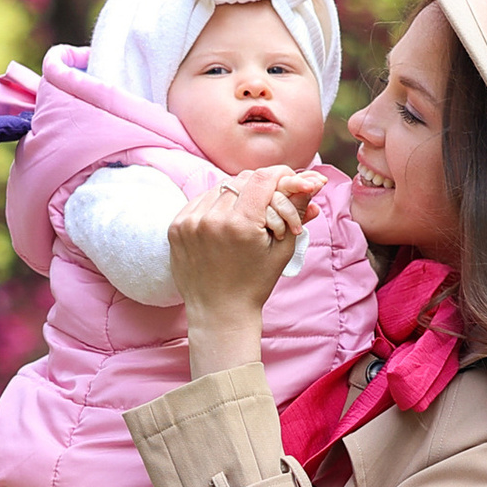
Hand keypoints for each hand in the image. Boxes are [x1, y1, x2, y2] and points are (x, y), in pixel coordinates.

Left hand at [167, 166, 318, 375]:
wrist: (219, 313)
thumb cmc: (255, 284)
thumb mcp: (282, 248)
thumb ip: (295, 210)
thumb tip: (310, 180)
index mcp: (240, 224)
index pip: (263, 178)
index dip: (280, 174)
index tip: (288, 179)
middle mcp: (212, 219)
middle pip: (242, 180)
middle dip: (261, 187)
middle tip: (270, 202)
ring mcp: (190, 223)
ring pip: (221, 187)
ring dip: (238, 195)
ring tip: (247, 217)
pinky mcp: (176, 227)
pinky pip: (201, 200)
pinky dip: (216, 205)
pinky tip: (225, 224)